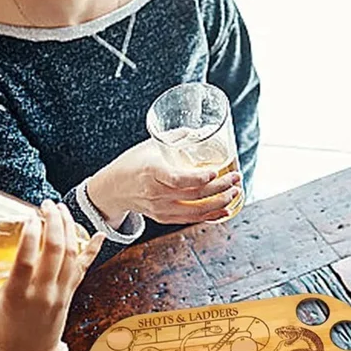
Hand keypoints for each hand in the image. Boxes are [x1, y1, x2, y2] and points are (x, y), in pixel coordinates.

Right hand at [0, 200, 104, 350]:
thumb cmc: (4, 331)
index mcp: (17, 295)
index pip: (26, 259)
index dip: (30, 234)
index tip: (29, 215)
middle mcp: (42, 292)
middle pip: (54, 250)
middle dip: (53, 222)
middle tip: (47, 205)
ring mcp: (60, 293)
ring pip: (71, 254)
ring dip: (69, 228)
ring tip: (62, 210)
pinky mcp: (70, 294)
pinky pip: (84, 268)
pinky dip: (92, 249)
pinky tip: (100, 234)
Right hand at [87, 139, 241, 226]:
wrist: (114, 188)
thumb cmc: (134, 162)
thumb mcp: (151, 145)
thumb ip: (176, 137)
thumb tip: (204, 130)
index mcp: (151, 172)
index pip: (177, 179)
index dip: (198, 179)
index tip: (214, 173)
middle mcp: (155, 193)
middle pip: (193, 195)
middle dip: (219, 188)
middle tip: (235, 177)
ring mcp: (159, 208)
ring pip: (195, 211)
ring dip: (219, 203)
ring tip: (235, 192)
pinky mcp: (163, 217)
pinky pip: (190, 219)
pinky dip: (209, 215)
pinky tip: (225, 209)